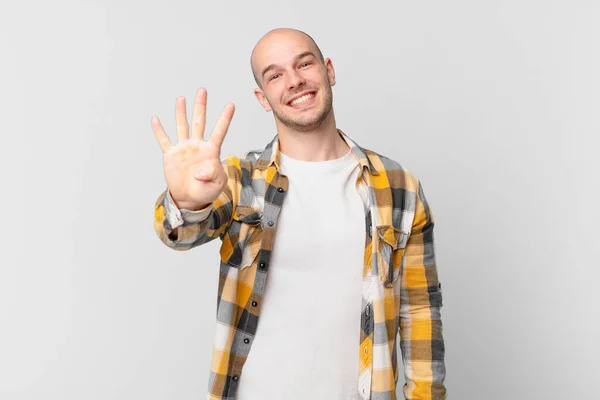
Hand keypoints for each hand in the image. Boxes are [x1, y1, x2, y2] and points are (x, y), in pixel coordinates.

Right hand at [152, 88, 234, 210]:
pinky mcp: (171, 155)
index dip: (225, 119)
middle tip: (202, 91)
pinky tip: (156, 119)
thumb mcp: (216, 185)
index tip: (231, 105)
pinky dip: (159, 131)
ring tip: (181, 98)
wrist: (190, 198)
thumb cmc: (206, 190)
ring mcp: (184, 149)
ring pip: (182, 126)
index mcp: (211, 151)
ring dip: (181, 112)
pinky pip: (164, 141)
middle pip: (199, 122)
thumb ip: (211, 176)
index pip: (219, 132)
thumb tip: (199, 172)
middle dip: (201, 106)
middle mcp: (197, 146)